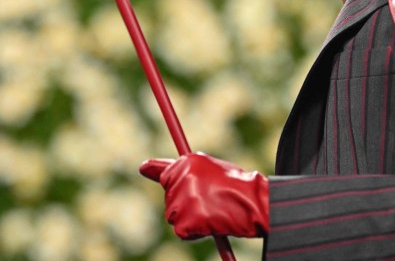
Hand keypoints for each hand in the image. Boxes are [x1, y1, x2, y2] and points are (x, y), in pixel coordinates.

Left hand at [140, 152, 268, 239]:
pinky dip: (195, 232)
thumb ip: (179, 169)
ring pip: (174, 216)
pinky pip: (182, 232)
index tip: (151, 174)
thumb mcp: (208, 168)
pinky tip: (212, 223)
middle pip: (170, 198)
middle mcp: (182, 177)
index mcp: (188, 162)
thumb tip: (142, 166)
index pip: (167, 175)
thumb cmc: (236, 184)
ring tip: (213, 211)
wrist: (253, 201)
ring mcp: (182, 199)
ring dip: (189, 219)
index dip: (174, 185)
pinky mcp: (185, 220)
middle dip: (185, 204)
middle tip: (209, 202)